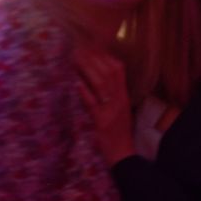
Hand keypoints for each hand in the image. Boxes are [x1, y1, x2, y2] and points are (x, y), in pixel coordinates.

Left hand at [72, 48, 134, 164]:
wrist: (123, 155)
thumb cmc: (120, 132)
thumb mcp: (120, 110)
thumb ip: (113, 94)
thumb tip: (98, 77)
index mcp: (124, 96)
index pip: (118, 70)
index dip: (105, 55)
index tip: (92, 45)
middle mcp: (120, 101)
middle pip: (109, 73)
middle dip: (94, 58)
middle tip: (80, 47)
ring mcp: (111, 111)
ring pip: (101, 85)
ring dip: (88, 70)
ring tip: (76, 59)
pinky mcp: (102, 122)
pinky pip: (94, 104)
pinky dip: (85, 93)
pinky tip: (77, 83)